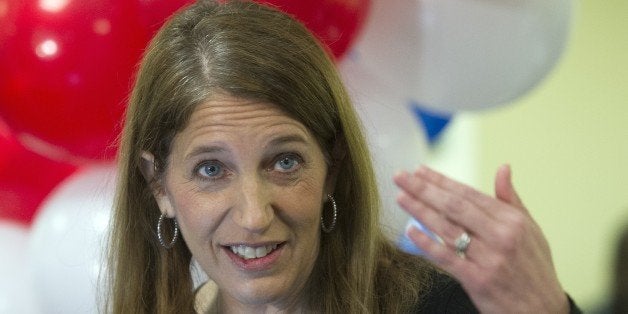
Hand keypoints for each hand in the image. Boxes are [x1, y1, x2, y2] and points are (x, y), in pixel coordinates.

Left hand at [394, 165, 568, 313]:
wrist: (542, 311)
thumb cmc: (534, 268)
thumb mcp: (531, 230)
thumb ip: (511, 199)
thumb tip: (503, 167)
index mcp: (511, 220)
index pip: (468, 194)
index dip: (441, 181)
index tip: (419, 170)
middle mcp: (500, 236)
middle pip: (454, 207)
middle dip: (424, 189)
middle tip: (400, 176)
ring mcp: (488, 259)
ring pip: (447, 229)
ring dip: (420, 211)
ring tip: (401, 197)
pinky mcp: (478, 280)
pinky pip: (447, 258)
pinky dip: (427, 244)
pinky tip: (411, 232)